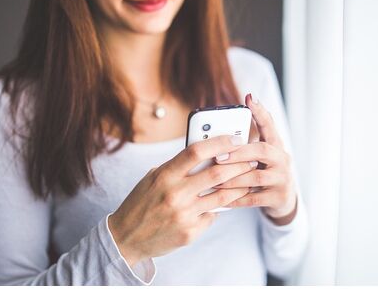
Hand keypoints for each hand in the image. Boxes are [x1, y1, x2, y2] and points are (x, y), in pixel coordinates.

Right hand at [108, 135, 255, 265]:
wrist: (126, 238)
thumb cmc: (141, 203)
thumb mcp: (153, 178)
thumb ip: (177, 167)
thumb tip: (206, 154)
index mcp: (164, 175)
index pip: (196, 151)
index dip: (219, 142)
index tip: (235, 138)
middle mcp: (175, 194)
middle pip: (217, 173)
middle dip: (239, 164)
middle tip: (251, 159)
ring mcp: (184, 215)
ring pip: (222, 197)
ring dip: (239, 186)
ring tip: (248, 179)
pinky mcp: (190, 232)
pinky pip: (212, 216)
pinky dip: (219, 208)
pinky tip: (223, 204)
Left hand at [214, 93, 297, 224]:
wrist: (283, 200)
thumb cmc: (263, 172)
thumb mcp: (260, 157)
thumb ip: (245, 145)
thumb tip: (217, 134)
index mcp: (275, 146)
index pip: (269, 125)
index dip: (260, 112)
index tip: (249, 98)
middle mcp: (282, 159)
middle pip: (262, 150)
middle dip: (239, 153)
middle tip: (218, 156)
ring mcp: (282, 179)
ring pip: (256, 177)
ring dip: (233, 178)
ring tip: (214, 180)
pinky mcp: (278, 197)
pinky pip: (254, 199)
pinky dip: (236, 199)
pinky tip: (222, 199)